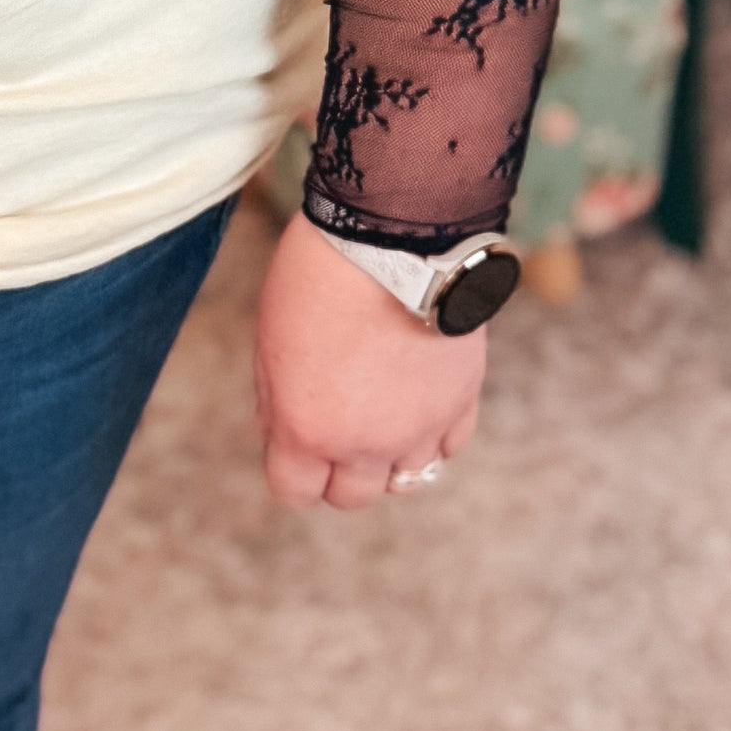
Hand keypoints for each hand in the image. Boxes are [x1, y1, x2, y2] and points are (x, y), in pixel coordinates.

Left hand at [253, 209, 483, 510]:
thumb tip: (284, 434)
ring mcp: (419, 428)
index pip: (295, 491)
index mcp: (307, 430)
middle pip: (352, 495)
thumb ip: (276, 400)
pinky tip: (420, 400)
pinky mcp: (460, 402)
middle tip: (340, 427)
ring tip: (383, 414)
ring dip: (390, 457)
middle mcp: (365, 443)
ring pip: (406, 480)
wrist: (393, 234)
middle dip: (340, 470)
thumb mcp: (270, 339)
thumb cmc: (318, 275)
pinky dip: (433, 434)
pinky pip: (449, 446)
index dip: (293, 471)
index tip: (298, 448)